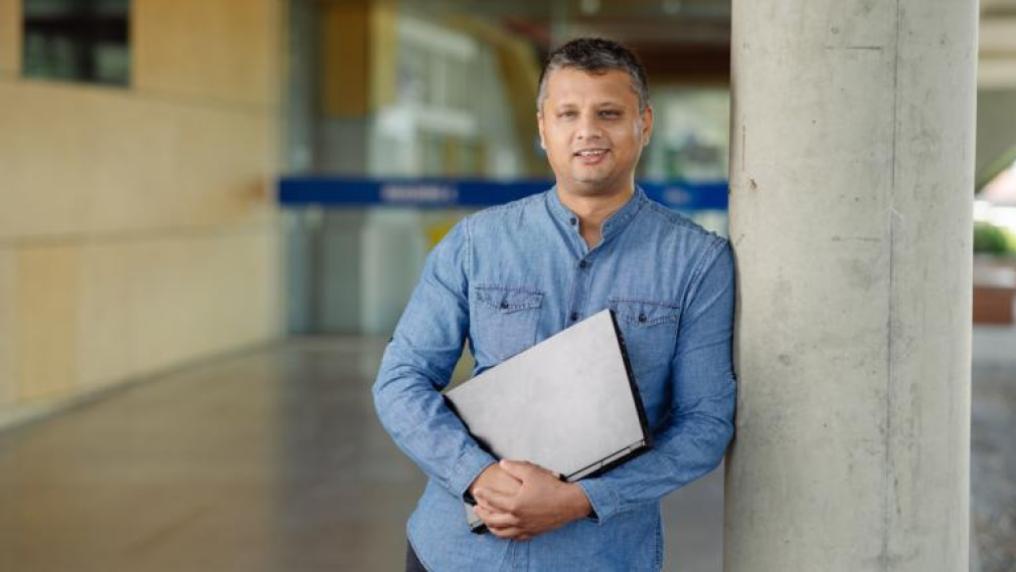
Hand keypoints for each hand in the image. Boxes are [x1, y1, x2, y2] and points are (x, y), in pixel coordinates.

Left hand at [472, 460, 591, 540]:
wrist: (570, 502)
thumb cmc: (552, 486)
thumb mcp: (531, 471)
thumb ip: (514, 466)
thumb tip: (502, 464)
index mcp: (515, 504)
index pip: (492, 500)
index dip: (482, 495)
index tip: (476, 491)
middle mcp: (517, 518)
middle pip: (493, 519)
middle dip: (482, 513)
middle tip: (476, 508)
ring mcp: (525, 527)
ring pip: (502, 532)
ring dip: (491, 526)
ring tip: (487, 521)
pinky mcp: (533, 532)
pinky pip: (515, 537)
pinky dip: (506, 534)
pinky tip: (505, 531)